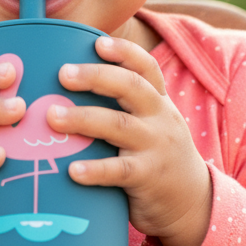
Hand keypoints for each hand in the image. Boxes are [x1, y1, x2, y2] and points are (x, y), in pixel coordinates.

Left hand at [49, 36, 211, 245]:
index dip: (124, 52)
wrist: (193, 203)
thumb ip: (125, 106)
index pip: (146, 68)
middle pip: (130, 87)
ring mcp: (156, 147)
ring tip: (53, 116)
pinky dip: (95, 170)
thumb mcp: (153, 124)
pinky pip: (119, 171)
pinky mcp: (148, 177)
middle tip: (63, 73)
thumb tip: (71, 84)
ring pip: (119, 125)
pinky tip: (73, 170)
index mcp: (159, 102)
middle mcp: (160, 119)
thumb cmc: (158, 156)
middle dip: (95, 76)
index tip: (97, 42)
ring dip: (83, 118)